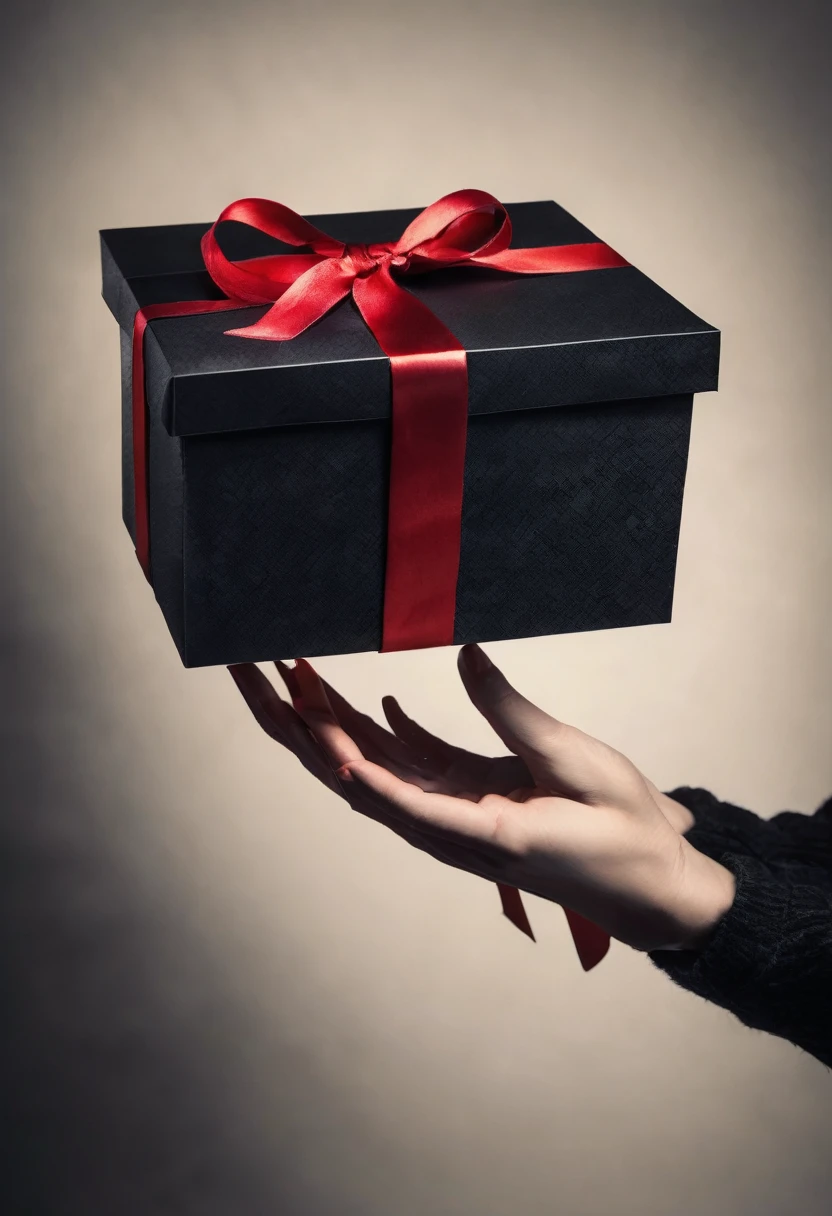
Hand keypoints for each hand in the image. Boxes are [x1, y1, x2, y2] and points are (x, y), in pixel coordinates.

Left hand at [229, 646, 734, 953]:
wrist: (649, 883)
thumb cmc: (623, 834)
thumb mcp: (576, 764)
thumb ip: (513, 713)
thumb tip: (464, 655)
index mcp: (480, 831)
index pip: (397, 799)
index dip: (346, 760)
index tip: (304, 720)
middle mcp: (451, 828)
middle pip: (355, 777)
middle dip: (299, 727)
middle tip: (254, 673)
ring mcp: (454, 813)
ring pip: (373, 768)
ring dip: (328, 722)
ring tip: (289, 671)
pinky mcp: (468, 798)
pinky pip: (412, 766)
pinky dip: (383, 732)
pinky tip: (364, 702)